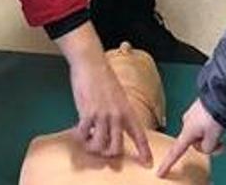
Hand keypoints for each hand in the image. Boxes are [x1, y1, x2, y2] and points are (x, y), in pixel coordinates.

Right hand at [56, 23, 153, 165]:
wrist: (91, 63)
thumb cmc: (103, 77)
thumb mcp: (118, 96)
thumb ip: (118, 111)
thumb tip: (111, 126)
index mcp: (127, 111)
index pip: (139, 135)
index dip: (144, 151)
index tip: (148, 163)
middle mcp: (117, 116)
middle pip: (116, 147)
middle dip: (108, 154)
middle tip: (100, 149)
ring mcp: (103, 115)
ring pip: (100, 145)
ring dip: (92, 147)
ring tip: (86, 141)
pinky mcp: (88, 113)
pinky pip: (84, 134)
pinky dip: (80, 137)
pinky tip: (77, 132)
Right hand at [156, 99, 225, 176]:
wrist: (222, 95)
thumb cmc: (214, 115)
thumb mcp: (213, 137)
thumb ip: (207, 147)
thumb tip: (206, 146)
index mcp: (187, 132)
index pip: (176, 152)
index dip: (168, 163)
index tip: (159, 172)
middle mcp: (186, 123)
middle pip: (195, 143)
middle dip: (208, 145)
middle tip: (223, 143)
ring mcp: (192, 115)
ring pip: (201, 134)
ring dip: (212, 136)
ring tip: (223, 129)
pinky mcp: (199, 110)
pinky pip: (204, 125)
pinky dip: (212, 127)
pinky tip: (219, 121)